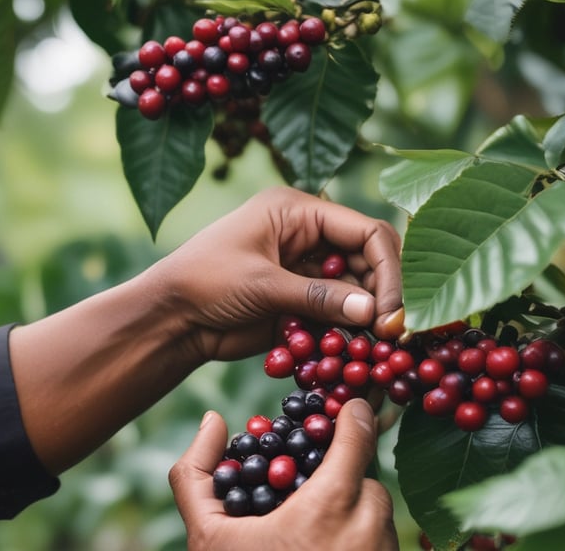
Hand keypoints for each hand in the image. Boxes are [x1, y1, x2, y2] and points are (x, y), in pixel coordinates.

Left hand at [153, 186, 402, 362]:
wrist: (170, 318)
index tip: (393, 310)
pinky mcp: (299, 301)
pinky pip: (335, 315)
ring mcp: (304, 270)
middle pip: (366, 261)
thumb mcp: (261, 283)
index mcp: (298, 212)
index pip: (365, 231)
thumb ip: (318, 297)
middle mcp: (308, 236)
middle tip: (388, 334)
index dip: (388, 268)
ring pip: (355, 292)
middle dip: (380, 296)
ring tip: (368, 347)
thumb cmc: (205, 281)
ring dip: (362, 319)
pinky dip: (342, 333)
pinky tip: (345, 352)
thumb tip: (374, 312)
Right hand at [169, 399, 398, 550]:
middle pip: (370, 480)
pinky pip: (382, 547)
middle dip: (347, 474)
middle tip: (316, 482)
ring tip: (318, 529)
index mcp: (327, 511)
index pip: (359, 439)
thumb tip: (212, 419)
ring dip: (356, 511)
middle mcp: (366, 535)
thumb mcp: (206, 535)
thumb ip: (197, 472)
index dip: (356, 416)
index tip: (351, 405)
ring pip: (380, 516)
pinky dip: (362, 540)